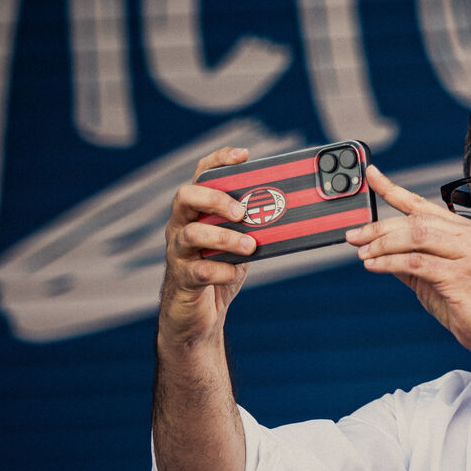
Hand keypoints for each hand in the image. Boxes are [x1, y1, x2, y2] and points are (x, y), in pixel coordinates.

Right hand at [159, 147, 257, 343]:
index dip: (220, 160)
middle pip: (186, 196)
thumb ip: (255, 227)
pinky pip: (199, 271)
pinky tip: (235, 273)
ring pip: (191, 234)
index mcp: (198, 211)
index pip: (202, 174)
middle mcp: (182, 226)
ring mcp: (178, 252)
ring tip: (249, 246)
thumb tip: (292, 214)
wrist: (200, 315)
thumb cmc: (222, 270)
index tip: (245, 155)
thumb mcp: (241, 243)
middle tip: (241, 211)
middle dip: (215, 198)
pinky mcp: (183, 280)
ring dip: (224, 238)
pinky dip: (222, 271)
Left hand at [346, 165, 470, 372]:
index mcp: (462, 231)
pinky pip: (416, 262)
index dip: (393, 189)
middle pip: (415, 220)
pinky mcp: (460, 275)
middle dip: (379, 227)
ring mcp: (467, 254)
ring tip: (363, 253)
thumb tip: (375, 248)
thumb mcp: (430, 279)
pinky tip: (374, 266)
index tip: (370, 176)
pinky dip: (390, 263)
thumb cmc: (466, 306)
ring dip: (383, 244)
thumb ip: (408, 260)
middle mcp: (468, 236)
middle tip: (354, 236)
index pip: (423, 205)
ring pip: (416, 236)